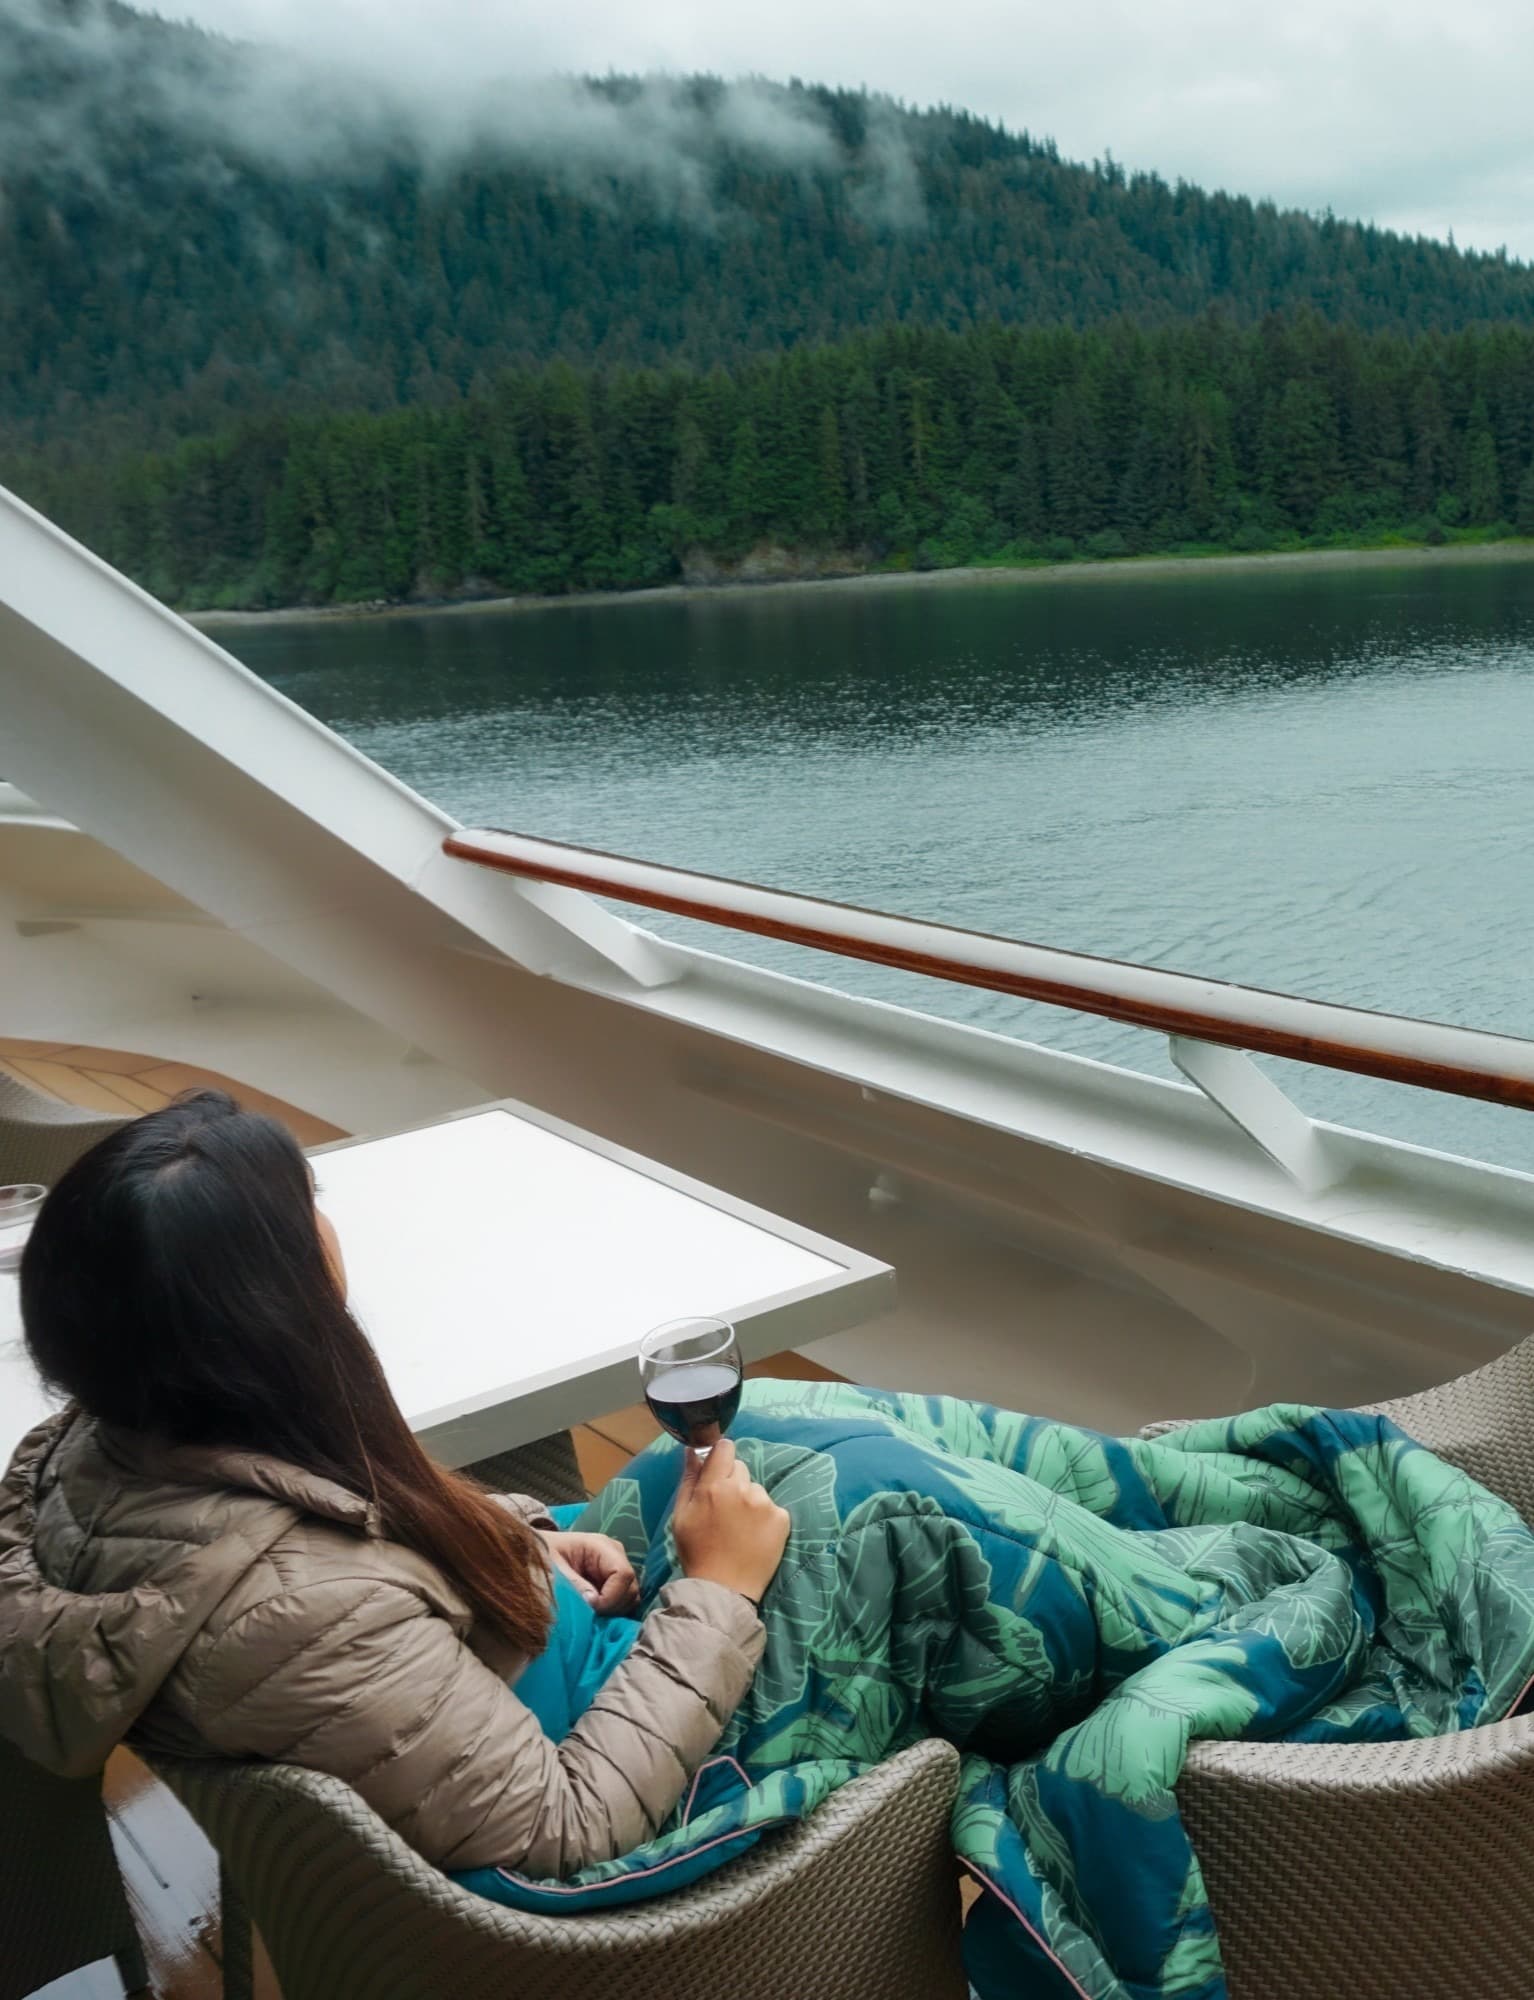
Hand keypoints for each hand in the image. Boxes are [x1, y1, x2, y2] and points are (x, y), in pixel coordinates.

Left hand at [542, 1531, 639, 1614]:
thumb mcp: (552, 1568)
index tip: (591, 1608)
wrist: (536, 1553)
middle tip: (590, 1615)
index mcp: (601, 1546)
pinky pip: (623, 1602)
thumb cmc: (542, 1555)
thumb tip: (593, 1602)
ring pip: (630, 1598)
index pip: (623, 1574)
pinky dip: (612, 1613)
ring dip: (613, 1612)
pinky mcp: (612, 1583)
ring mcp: (615, 1570)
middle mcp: (615, 1556)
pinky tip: (594, 1614)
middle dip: (613, 1607)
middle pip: (631, 1588)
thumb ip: (573, 1583)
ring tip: (591, 1615)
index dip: (611, 1596)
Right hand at [671, 1438, 790, 1606]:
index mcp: (714, 1486)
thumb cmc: (697, 1552)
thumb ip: (689, 1479)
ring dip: (749, 1502)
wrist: (724, 1589)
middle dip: (732, 1483)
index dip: (720, 1458)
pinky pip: (772, 1508)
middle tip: (724, 1511)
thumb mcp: (682, 1515)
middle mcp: (742, 1489)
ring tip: (739, 1529)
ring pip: (756, 1489)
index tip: (718, 1473)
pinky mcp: (782, 1519)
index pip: (725, 1448)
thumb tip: (694, 1450)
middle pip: (740, 1469)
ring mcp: (765, 1504)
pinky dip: (765, 1519)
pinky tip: (754, 1537)